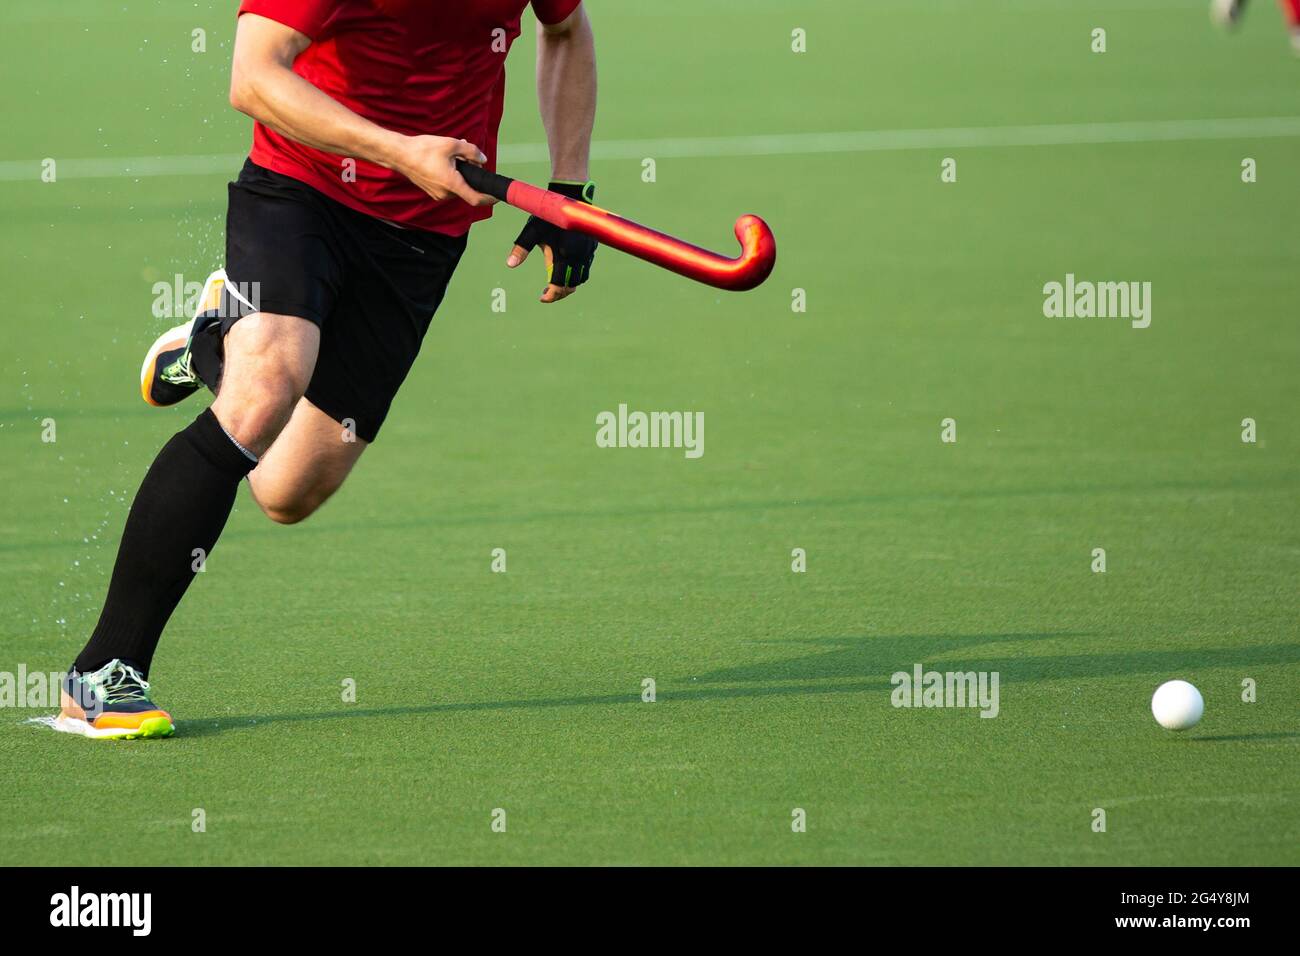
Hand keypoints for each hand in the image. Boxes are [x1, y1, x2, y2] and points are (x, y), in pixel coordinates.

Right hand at [393, 135, 494, 206]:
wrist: (399, 154)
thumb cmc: (423, 149)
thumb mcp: (451, 144)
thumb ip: (471, 151)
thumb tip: (483, 160)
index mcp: (452, 185)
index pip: (476, 199)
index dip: (489, 198)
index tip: (498, 195)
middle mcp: (445, 194)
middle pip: (467, 188)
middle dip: (472, 173)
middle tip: (468, 155)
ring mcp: (437, 194)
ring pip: (457, 185)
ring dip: (461, 172)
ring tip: (454, 153)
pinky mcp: (432, 191)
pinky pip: (448, 185)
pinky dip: (452, 175)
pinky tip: (445, 160)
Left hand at [506, 180, 597, 302]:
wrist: (571, 195)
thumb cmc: (549, 214)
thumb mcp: (532, 230)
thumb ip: (521, 248)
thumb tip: (510, 265)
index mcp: (564, 254)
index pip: (559, 284)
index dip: (551, 295)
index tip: (542, 298)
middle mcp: (578, 256)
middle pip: (572, 285)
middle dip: (559, 293)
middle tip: (547, 294)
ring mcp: (588, 252)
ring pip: (581, 278)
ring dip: (569, 284)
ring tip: (556, 284)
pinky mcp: (592, 247)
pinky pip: (586, 267)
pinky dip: (577, 274)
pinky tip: (566, 270)